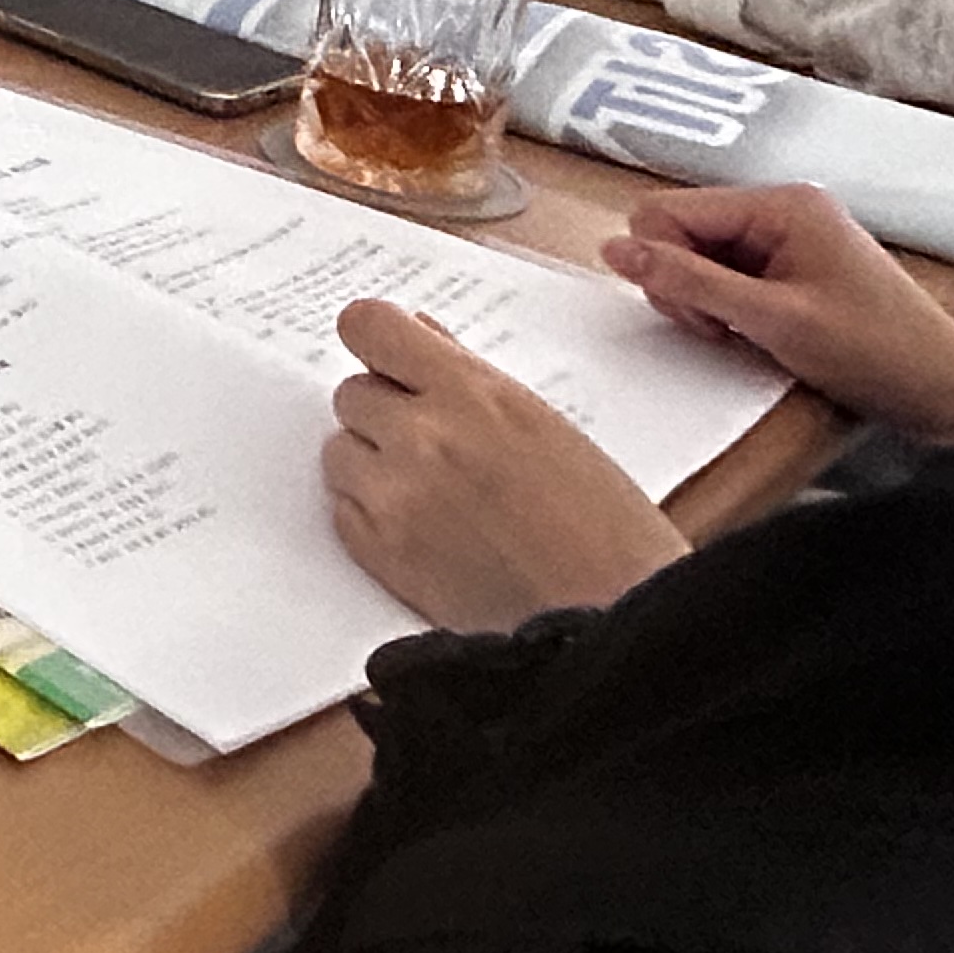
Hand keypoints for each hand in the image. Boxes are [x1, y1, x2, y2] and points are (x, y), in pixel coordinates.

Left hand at [320, 299, 687, 631]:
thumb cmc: (610, 535)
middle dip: (385, 414)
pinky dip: (370, 516)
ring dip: (373, 465)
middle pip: (352, 393)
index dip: (377, 343)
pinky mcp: (379, 552)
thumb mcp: (554, 431)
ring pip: (340, 451)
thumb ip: (474, 381)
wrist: (614, 626)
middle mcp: (424, 436)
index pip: (369, 326)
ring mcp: (395, 495)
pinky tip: (426, 534)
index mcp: (475, 395)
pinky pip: (342, 509)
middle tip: (434, 446)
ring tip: (435, 496)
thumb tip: (421, 337)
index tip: (389, 359)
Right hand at [603, 185, 953, 453]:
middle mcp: (779, 209)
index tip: (702, 315)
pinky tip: (755, 334)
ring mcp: (785, 238)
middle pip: (677, 232)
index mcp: (779, 203)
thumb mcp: (772, 319)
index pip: (667, 212)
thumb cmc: (875, 352)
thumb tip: (612, 249)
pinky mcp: (789, 267)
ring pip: (695, 258)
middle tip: (724, 329)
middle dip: (683, 284)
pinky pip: (724, 275)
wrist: (947, 390)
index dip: (662, 264)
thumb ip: (688, 281)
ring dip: (704, 302)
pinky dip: (725, 309)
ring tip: (746, 335)